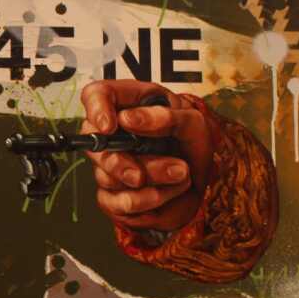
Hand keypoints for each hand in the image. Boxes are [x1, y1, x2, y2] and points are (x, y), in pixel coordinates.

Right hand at [79, 79, 213, 231]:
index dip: (96, 108)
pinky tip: (166, 193)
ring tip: (181, 175)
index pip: (95, 95)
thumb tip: (129, 118)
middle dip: (124, 162)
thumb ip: (167, 116)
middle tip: (152, 169)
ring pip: (109, 177)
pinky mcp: (112, 196)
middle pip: (94, 145)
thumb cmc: (193, 148)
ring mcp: (108, 166)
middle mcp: (112, 135)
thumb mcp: (195, 124)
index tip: (110, 127)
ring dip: (153, 180)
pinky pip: (117, 202)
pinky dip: (149, 200)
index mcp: (128, 106)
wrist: (204, 186)